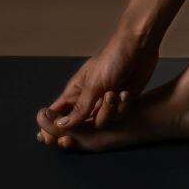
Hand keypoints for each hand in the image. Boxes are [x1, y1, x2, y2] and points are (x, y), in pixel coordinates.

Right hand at [36, 31, 161, 144]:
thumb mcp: (93, 85)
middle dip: (86, 126)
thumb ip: (79, 108)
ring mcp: (104, 102)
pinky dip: (123, 105)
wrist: (139, 47)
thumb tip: (59, 126)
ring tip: (115, 93)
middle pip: (79, 125)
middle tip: (90, 122)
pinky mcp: (121, 103)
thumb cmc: (112, 59)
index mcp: (75, 91)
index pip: (57, 113)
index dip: (51, 128)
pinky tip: (127, 93)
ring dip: (109, 110)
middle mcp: (88, 100)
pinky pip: (118, 116)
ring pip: (101, 122)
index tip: (49, 141)